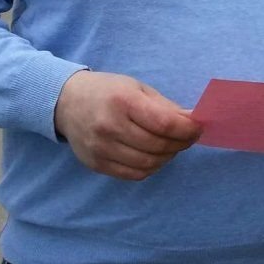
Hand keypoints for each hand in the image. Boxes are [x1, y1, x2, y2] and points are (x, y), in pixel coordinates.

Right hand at [54, 70, 201, 180]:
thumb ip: (166, 107)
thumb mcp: (138, 89)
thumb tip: (194, 121)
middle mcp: (110, 127)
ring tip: (172, 146)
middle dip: (181, 143)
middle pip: (158, 146)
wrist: (66, 102)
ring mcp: (101, 148)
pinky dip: (151, 168)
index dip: (187, 129)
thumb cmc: (108, 91)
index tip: (198, 128)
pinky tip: (154, 156)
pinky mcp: (96, 164)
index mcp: (123, 101)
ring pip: (148, 164)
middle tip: (188, 137)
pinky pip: (133, 174)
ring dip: (168, 157)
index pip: (165, 123)